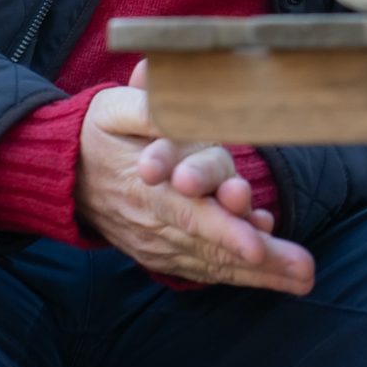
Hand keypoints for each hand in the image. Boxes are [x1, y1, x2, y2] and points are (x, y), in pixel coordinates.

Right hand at [76, 66, 312, 292]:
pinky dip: (239, 274)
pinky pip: (204, 269)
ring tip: (303, 278)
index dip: (223, 229)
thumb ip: (147, 106)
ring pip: (214, 262)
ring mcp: (158, 243)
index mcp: (146, 186)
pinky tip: (277, 274)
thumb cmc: (99, 133)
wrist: (63, 175)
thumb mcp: (114, 109)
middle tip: (303, 269)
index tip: (256, 242)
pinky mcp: (163, 254)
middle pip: (213, 244)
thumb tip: (163, 89)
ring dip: (261, 273)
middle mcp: (155, 221)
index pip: (188, 212)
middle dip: (260, 258)